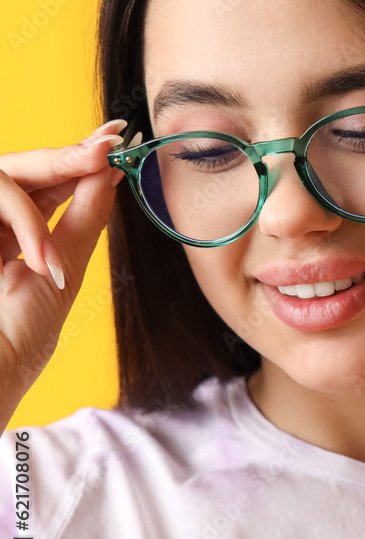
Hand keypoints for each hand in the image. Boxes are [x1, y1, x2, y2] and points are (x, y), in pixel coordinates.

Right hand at [0, 120, 126, 403]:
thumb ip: (82, 219)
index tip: (115, 137)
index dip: (78, 157)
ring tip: (65, 249)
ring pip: (4, 179)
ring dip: (41, 208)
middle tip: (109, 145)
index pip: (45, 180)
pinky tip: (43, 266)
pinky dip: (25, 227)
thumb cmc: (19, 338)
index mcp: (12, 231)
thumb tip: (110, 174)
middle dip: (68, 156)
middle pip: (23, 169)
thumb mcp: (61, 269)